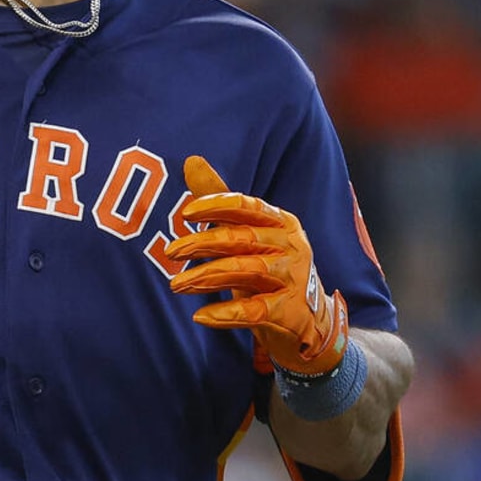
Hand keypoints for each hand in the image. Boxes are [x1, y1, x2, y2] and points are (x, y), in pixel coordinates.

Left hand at [164, 155, 349, 375]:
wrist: (309, 319)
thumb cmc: (270, 270)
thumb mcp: (248, 235)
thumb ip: (221, 202)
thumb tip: (191, 160)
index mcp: (280, 222)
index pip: (247, 206)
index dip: (217, 206)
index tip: (186, 213)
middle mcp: (290, 245)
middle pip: (242, 238)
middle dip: (203, 243)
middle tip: (171, 251)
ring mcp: (292, 277)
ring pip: (246, 270)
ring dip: (207, 276)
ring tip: (177, 285)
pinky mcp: (290, 310)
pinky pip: (255, 310)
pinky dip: (227, 313)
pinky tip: (200, 316)